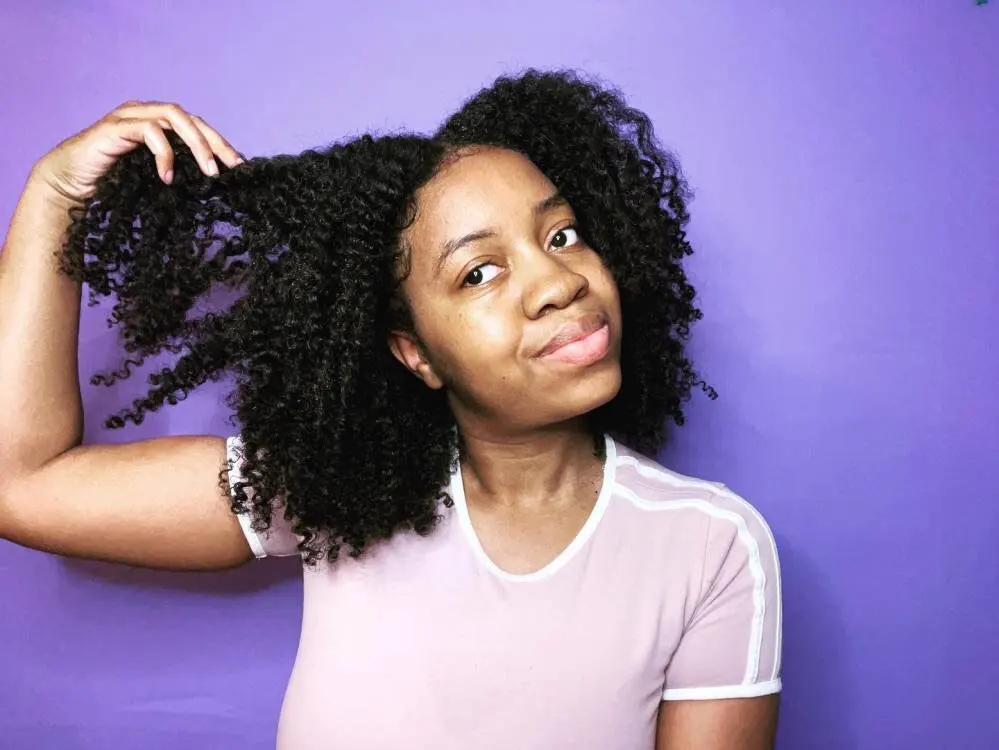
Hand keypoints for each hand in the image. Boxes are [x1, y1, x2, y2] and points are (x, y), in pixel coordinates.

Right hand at [31, 100, 242, 207]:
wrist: (71, 185)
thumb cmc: (114, 184)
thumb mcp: (155, 179)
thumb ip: (180, 172)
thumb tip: (214, 183)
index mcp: (159, 124)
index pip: (198, 126)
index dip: (221, 143)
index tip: (240, 166)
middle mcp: (146, 113)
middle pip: (191, 118)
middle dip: (216, 142)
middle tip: (232, 167)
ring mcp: (129, 116)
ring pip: (173, 116)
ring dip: (197, 144)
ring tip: (209, 171)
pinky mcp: (114, 127)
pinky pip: (149, 131)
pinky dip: (164, 153)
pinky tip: (168, 177)